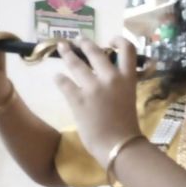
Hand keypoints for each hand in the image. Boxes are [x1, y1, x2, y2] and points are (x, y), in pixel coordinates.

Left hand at [54, 36, 142, 166]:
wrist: (119, 146)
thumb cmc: (126, 127)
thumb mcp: (128, 99)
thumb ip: (119, 86)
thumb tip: (106, 79)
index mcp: (128, 78)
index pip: (127, 49)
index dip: (118, 40)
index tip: (110, 41)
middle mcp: (110, 78)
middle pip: (95, 52)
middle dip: (84, 44)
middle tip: (78, 41)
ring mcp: (92, 87)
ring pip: (75, 63)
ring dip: (67, 54)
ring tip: (62, 47)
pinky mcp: (77, 99)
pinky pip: (64, 83)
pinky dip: (59, 79)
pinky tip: (56, 77)